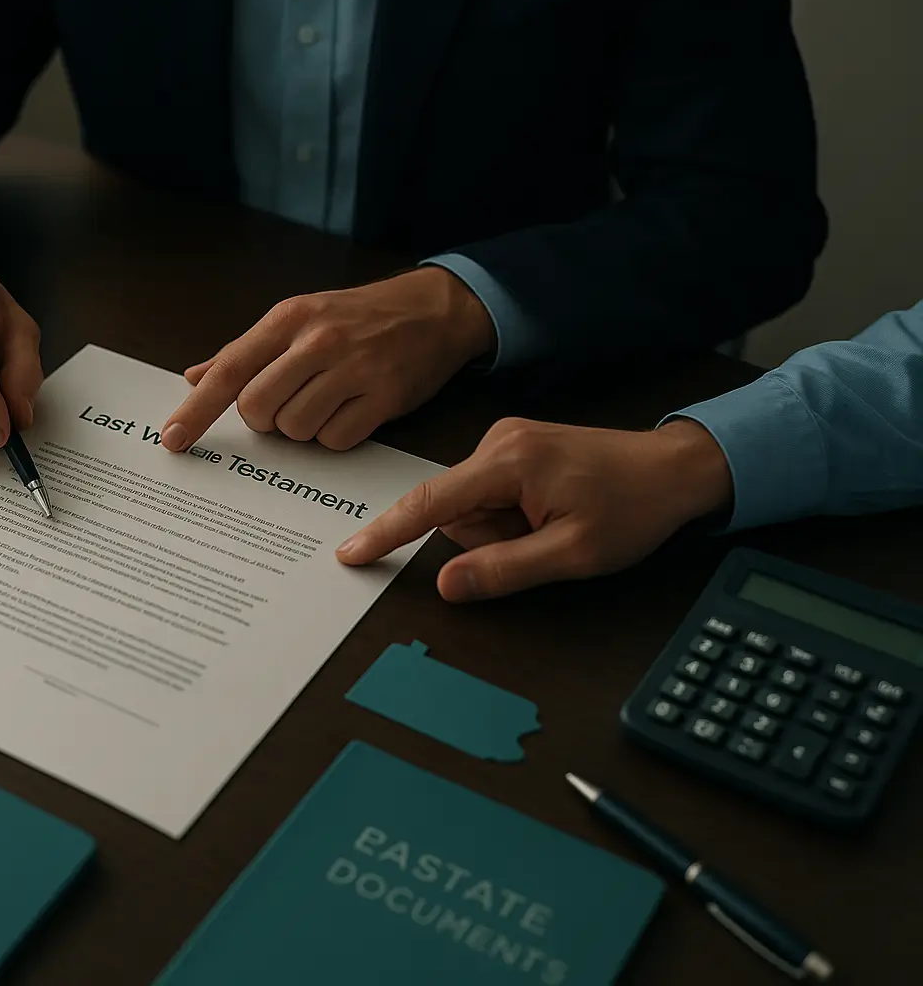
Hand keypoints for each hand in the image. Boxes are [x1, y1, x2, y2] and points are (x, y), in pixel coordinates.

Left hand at [160, 267, 494, 452]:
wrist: (435, 309)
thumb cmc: (359, 316)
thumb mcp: (299, 318)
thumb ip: (246, 351)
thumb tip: (194, 376)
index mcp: (289, 319)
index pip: (229, 370)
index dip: (197, 410)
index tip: (174, 439)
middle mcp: (318, 341)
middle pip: (257, 409)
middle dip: (264, 419)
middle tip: (286, 402)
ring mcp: (354, 368)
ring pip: (295, 429)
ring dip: (302, 427)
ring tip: (326, 399)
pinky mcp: (385, 396)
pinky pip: (336, 440)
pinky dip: (336, 435)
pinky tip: (351, 409)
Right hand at [335, 418, 733, 600]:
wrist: (675, 469)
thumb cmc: (633, 508)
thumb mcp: (572, 555)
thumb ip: (503, 571)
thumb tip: (445, 585)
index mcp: (508, 462)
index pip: (428, 504)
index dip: (386, 533)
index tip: (350, 553)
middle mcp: (498, 441)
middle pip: (454, 511)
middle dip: (490, 538)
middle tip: (546, 538)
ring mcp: (505, 440)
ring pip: (471, 506)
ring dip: (503, 528)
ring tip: (555, 522)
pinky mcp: (513, 447)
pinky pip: (487, 494)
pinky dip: (510, 514)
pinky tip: (551, 511)